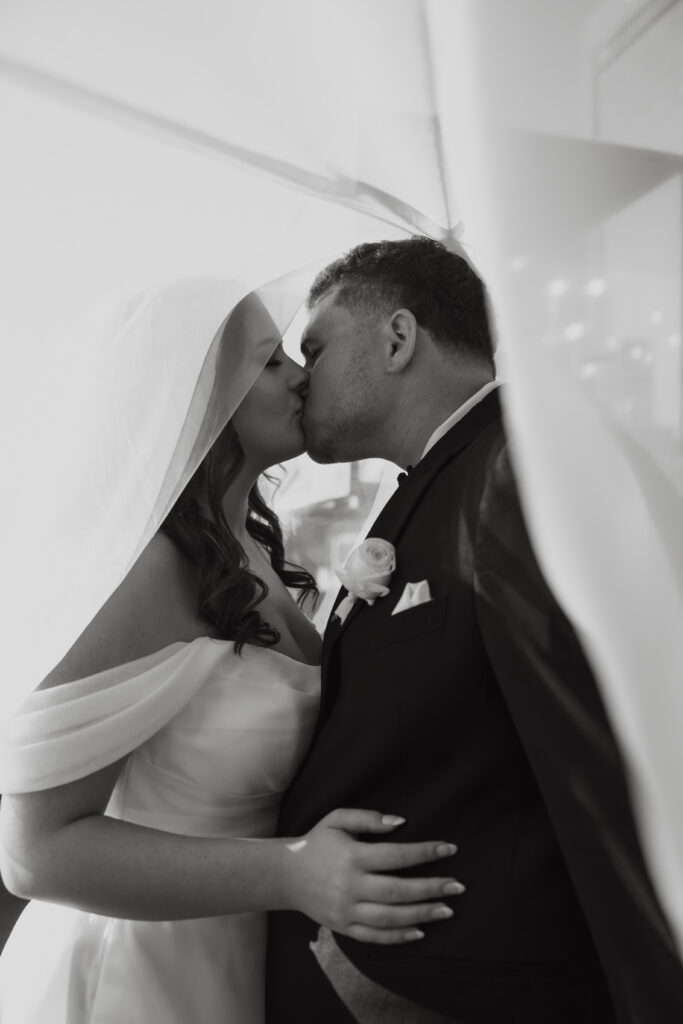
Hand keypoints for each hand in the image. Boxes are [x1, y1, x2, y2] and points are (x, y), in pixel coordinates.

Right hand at [281, 808, 463, 943]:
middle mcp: (350, 886)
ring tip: (447, 910)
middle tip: (458, 886)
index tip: (450, 849)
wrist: (286, 875)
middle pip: (398, 890)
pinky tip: (421, 931)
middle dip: (432, 888)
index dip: (425, 852)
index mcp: (352, 856)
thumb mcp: (337, 819)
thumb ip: (368, 818)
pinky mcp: (343, 928)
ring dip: (422, 914)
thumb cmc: (317, 842)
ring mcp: (346, 910)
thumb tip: (401, 823)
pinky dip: (399, 937)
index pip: (396, 855)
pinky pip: (375, 937)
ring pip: (390, 917)